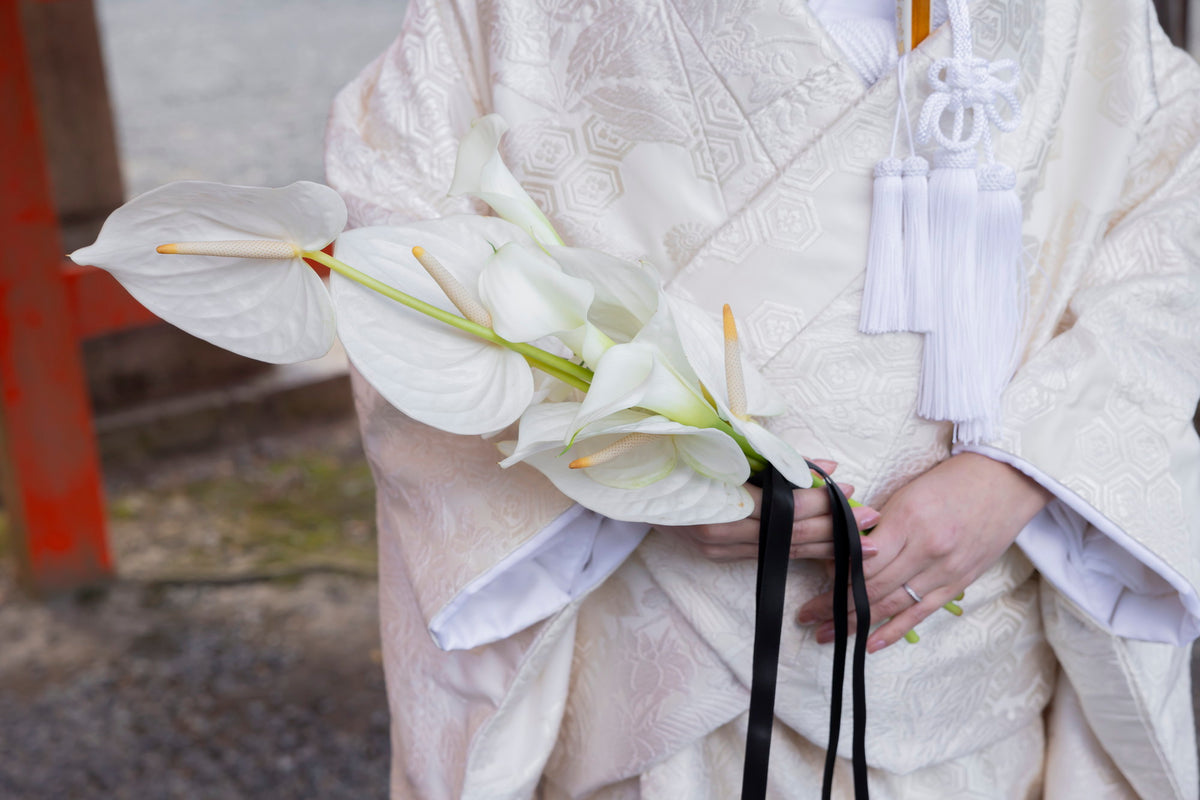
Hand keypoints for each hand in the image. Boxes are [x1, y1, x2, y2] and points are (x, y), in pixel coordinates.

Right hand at [657, 460, 882, 561]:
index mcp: (721, 503)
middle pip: (789, 537)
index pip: (783, 510)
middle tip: (873, 524)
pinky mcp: (717, 554)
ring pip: (782, 551)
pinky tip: (825, 547)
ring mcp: (717, 547)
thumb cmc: (677, 453)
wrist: (628, 481)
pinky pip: (767, 554)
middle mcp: (721, 532)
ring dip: (824, 545)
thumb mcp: (725, 448)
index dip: (820, 503)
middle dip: (835, 531)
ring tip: (860, 541)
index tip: (852, 492)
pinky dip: (798, 549)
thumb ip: (777, 459)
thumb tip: (824, 466)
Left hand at [795, 452, 1051, 651]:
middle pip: (873, 585)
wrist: (1008, 482)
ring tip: (827, 634)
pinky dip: (893, 630)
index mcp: (909, 521)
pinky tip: (869, 643)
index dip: (835, 575)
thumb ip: (879, 522)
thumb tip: (847, 548)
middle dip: (836, 604)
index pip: (863, 559)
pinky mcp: (959, 582)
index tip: (812, 583)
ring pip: (893, 604)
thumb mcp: (908, 492)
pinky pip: (921, 612)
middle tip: (807, 617)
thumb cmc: (953, 479)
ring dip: (857, 622)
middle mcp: (928, 549)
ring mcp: (946, 570)